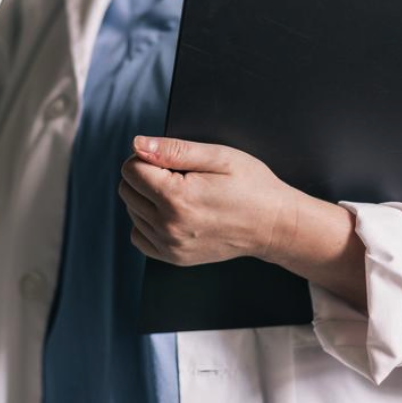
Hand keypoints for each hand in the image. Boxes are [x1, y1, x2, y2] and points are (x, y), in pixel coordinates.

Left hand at [118, 135, 300, 266]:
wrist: (274, 225)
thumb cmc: (251, 186)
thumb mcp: (218, 157)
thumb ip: (174, 150)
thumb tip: (138, 144)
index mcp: (177, 198)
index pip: (131, 169)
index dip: (148, 156)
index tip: (171, 159)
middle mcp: (169, 226)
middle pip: (127, 190)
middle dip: (145, 175)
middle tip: (177, 174)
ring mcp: (170, 246)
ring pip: (131, 211)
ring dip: (146, 198)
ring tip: (180, 193)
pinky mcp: (174, 258)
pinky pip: (139, 236)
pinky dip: (147, 222)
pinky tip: (170, 213)